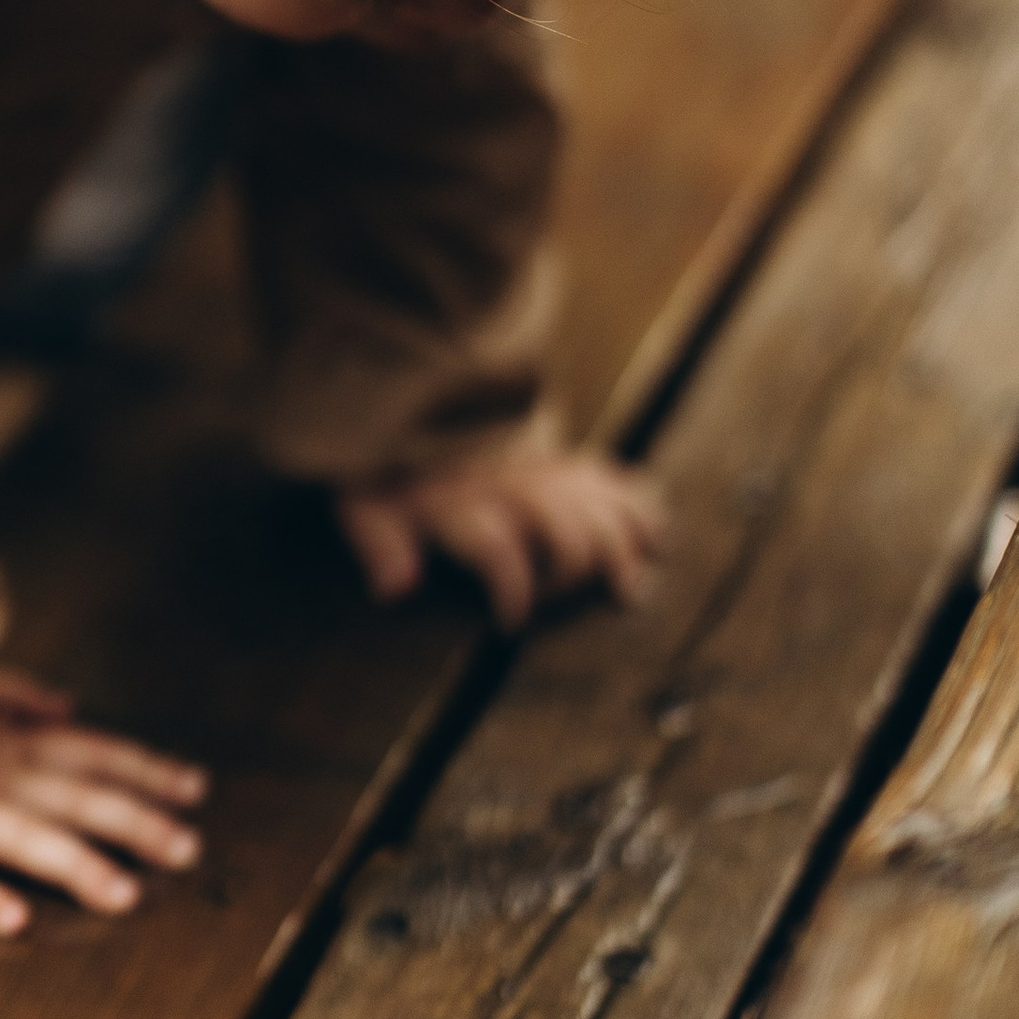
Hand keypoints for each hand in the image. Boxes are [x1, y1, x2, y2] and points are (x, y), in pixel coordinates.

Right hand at [0, 667, 208, 939]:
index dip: (146, 769)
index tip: (197, 790)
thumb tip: (68, 704)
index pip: (92, 751)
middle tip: (189, 852)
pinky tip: (12, 921)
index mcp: (7, 736)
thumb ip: (15, 696)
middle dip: (137, 822)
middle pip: (77, 797)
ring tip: (125, 896)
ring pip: (26, 837)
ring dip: (78, 865)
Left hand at [336, 441, 664, 631]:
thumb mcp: (366, 502)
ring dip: (620, 548)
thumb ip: (379, 543)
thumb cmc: (390, 469)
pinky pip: (614, 480)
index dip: (513, 587)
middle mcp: (511, 485)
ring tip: (629, 589)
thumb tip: (395, 590)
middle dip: (572, 574)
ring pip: (599, 507)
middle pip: (565, 530)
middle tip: (562, 607)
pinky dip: (638, 506)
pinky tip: (652, 535)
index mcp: (461, 500)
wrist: (418, 396)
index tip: (512, 622)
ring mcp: (545, 472)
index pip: (497, 546)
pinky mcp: (566, 464)